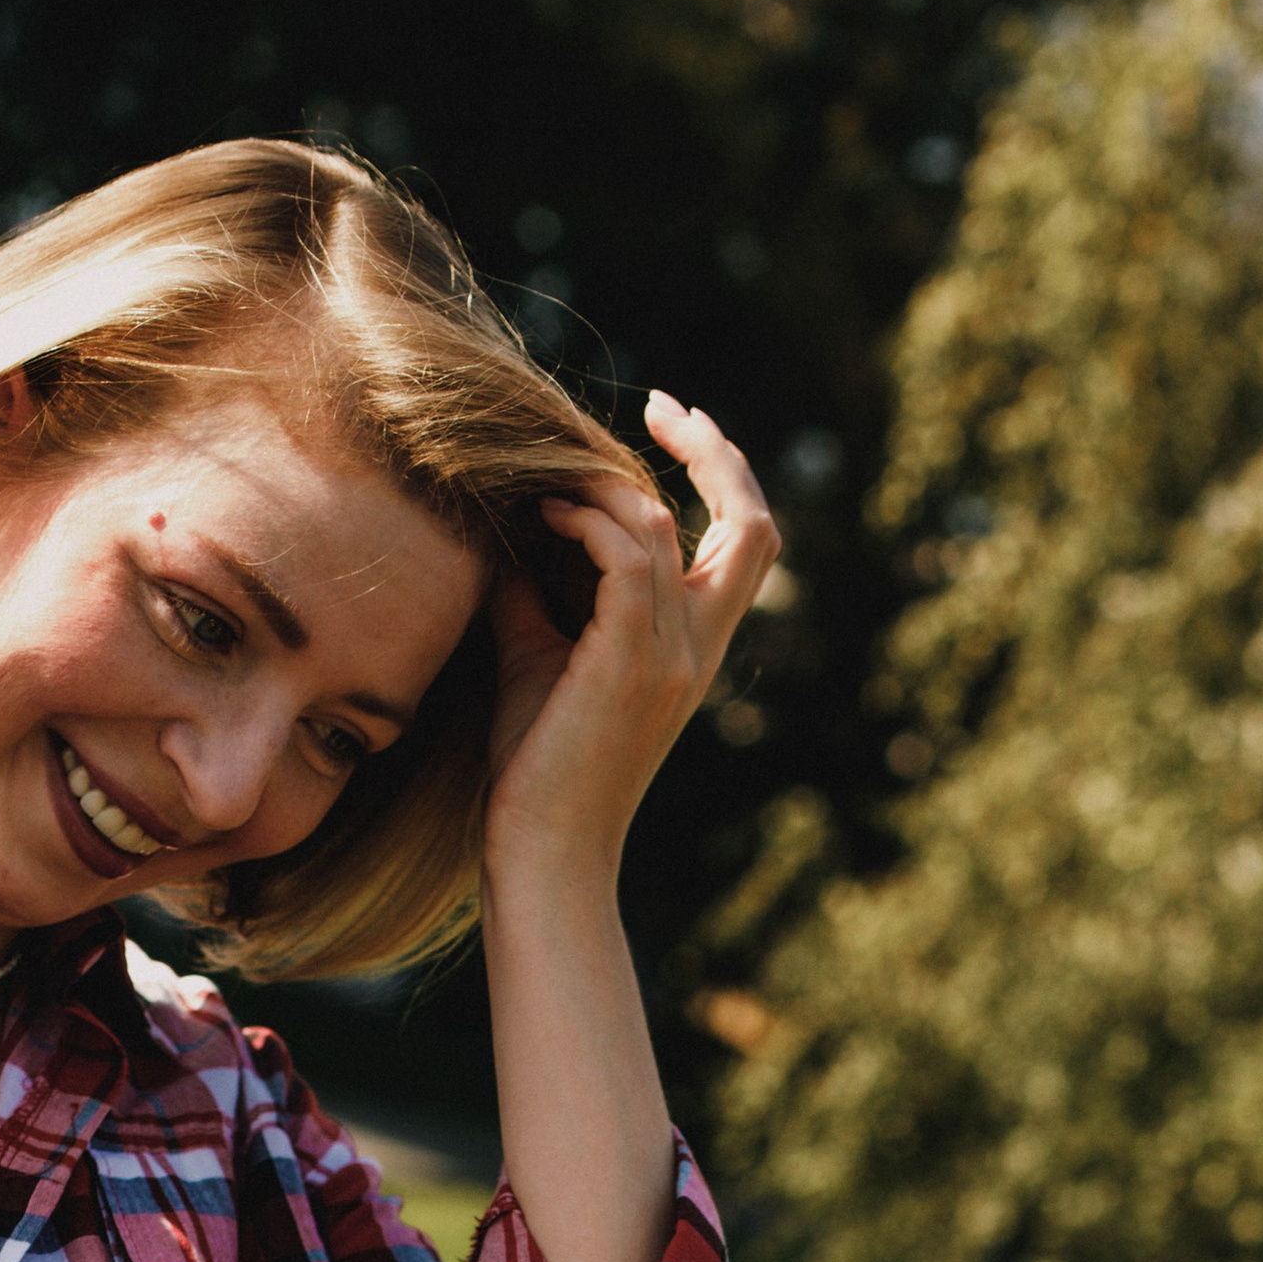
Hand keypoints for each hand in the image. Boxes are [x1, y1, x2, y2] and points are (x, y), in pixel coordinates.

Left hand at [483, 393, 779, 886]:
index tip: (672, 422)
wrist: (544, 854)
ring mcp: (673, 659)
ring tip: (547, 486)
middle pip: (754, 526)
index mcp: (697, 647)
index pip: (748, 541)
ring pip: (662, 529)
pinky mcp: (631, 665)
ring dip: (602, 487)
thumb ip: (540, 591)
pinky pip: (628, 559)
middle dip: (715, 452)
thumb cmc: (537, 771)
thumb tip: (508, 526)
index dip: (724, 470)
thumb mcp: (539, 659)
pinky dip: (586, 523)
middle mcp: (701, 649)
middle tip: (662, 407)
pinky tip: (544, 522)